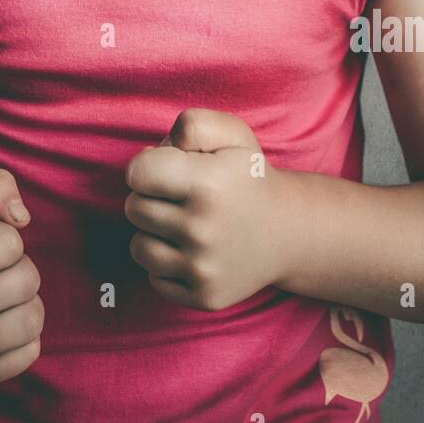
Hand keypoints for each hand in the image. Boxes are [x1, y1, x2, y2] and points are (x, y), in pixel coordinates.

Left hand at [124, 109, 291, 310]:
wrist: (289, 232)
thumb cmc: (249, 177)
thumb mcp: (231, 134)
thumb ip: (191, 125)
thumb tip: (149, 155)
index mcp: (208, 184)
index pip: (136, 173)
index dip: (147, 166)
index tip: (167, 168)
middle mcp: (204, 230)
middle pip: (134, 208)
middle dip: (151, 197)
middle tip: (182, 196)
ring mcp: (204, 268)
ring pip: (139, 246)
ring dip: (154, 233)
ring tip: (185, 223)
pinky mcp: (204, 297)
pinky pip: (154, 278)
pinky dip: (166, 264)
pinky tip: (192, 250)